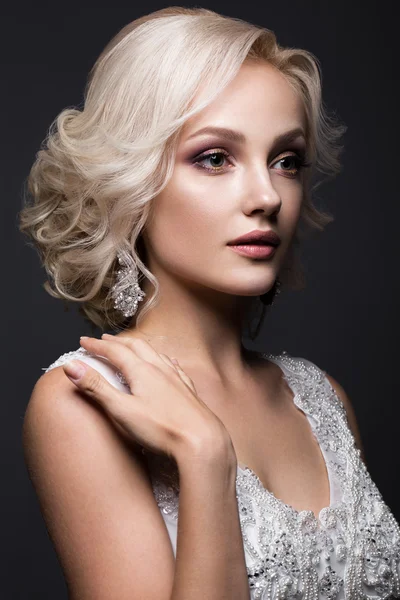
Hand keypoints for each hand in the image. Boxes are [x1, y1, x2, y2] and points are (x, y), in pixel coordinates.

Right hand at [62, 335, 230, 462]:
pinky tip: (169, 361)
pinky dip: (163, 359)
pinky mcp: (187, 390)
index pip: (115, 352)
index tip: (83, 342)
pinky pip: (173, 366)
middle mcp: (160, 369)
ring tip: (132, 346)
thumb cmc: (161, 429)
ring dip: (139, 347)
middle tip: (104, 340)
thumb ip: (96, 387)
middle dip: (117, 342)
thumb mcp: (121, 410)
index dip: (97, 346)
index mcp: (142, 371)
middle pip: (136, 347)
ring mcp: (176, 378)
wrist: (201, 441)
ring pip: (155, 353)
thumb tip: (71, 365)